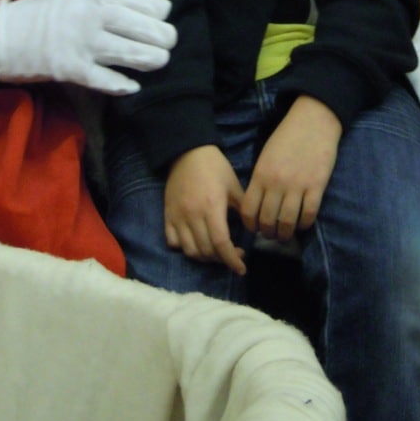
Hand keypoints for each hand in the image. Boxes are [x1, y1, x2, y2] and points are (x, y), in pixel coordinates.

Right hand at [0, 0, 175, 93]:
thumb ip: (107, 4)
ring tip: (161, 60)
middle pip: (135, 25)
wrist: (9, 35)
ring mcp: (82, 45)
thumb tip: (147, 13)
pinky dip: (121, 84)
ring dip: (148, 58)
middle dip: (159, 34)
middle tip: (170, 42)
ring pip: (125, 51)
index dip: (155, 6)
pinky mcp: (72, 69)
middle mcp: (90, 18)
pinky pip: (103, 79)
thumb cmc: (49, 16)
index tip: (166, 13)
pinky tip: (133, 86)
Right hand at [164, 146, 246, 274]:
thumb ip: (244, 210)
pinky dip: (184, 248)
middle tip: (233, 254)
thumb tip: (251, 231)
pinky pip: (172, 242)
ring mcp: (178, 216)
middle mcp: (193, 215)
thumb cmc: (215, 167)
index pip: (221, 243)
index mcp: (212, 206)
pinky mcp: (168, 215)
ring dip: (205, 257)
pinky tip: (195, 243)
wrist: (188, 151)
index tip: (241, 269)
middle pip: (206, 251)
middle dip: (222, 259)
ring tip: (215, 252)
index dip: (232, 260)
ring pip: (190, 250)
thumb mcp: (234, 186)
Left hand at [240, 96, 340, 242]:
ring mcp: (297, 186)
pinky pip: (309, 215)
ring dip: (285, 234)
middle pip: (267, 220)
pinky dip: (304, 225)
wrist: (313, 121)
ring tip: (285, 235)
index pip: (249, 209)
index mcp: (261, 174)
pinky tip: (303, 225)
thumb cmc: (287, 137)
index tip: (254, 228)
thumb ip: (261, 179)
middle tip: (271, 235)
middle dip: (267, 233)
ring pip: (287, 222)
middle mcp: (276, 183)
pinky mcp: (316, 187)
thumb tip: (258, 204)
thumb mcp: (266, 155)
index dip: (250, 225)